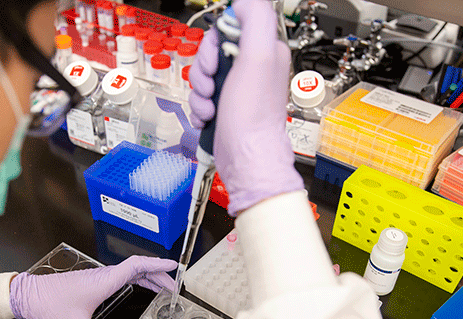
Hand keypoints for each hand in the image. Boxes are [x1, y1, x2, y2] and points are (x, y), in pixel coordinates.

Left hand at [9, 256, 176, 318]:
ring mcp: (97, 277)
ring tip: (162, 288)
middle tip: (174, 286)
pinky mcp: (91, 281)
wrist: (26, 297)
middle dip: (159, 274)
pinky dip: (136, 279)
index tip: (173, 265)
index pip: (136, 266)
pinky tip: (139, 288)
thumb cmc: (49, 308)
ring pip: (129, 271)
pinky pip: (120, 275)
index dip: (157, 264)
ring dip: (148, 276)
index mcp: (103, 282)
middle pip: (138, 268)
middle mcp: (102, 276)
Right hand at [188, 0, 303, 215]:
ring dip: (199, 94)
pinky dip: (199, 109)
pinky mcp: (224, 109)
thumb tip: (242, 2)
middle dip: (203, 71)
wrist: (245, 159)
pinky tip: (208, 118)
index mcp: (264, 51)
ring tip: (211, 108)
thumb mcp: (258, 56)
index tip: (215, 61)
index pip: (227, 29)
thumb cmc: (253, 117)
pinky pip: (200, 99)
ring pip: (202, 77)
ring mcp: (237, 90)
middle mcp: (252, 69)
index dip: (213, 44)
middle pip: (211, 53)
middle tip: (211, 86)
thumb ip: (255, 20)